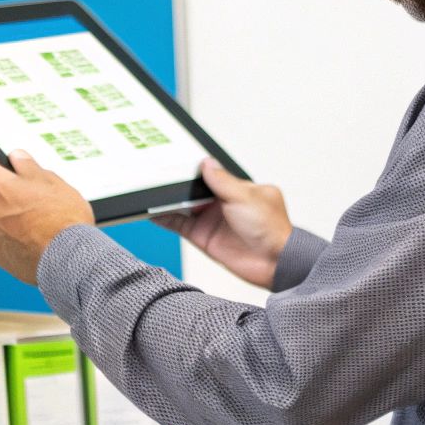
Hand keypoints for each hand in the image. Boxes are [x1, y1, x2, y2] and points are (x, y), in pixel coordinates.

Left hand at [0, 143, 94, 284]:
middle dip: (0, 192)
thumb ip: (28, 167)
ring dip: (3, 216)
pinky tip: (29, 238)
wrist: (70, 261)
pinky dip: (8, 237)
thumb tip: (17, 158)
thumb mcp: (52, 183)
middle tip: (25, 198)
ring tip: (32, 222)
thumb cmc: (64, 221)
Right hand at [154, 158, 292, 288]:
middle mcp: (223, 204)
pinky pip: (179, 225)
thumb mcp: (245, 196)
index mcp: (238, 189)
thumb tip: (207, 163)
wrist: (274, 262)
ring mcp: (211, 221)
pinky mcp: (203, 238)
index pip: (212, 175)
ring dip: (168, 202)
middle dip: (178, 185)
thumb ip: (222, 180)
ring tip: (151, 193)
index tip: (178, 162)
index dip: (196, 170)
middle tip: (159, 176)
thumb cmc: (270, 228)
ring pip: (184, 207)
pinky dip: (165, 219)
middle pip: (194, 190)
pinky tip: (153, 213)